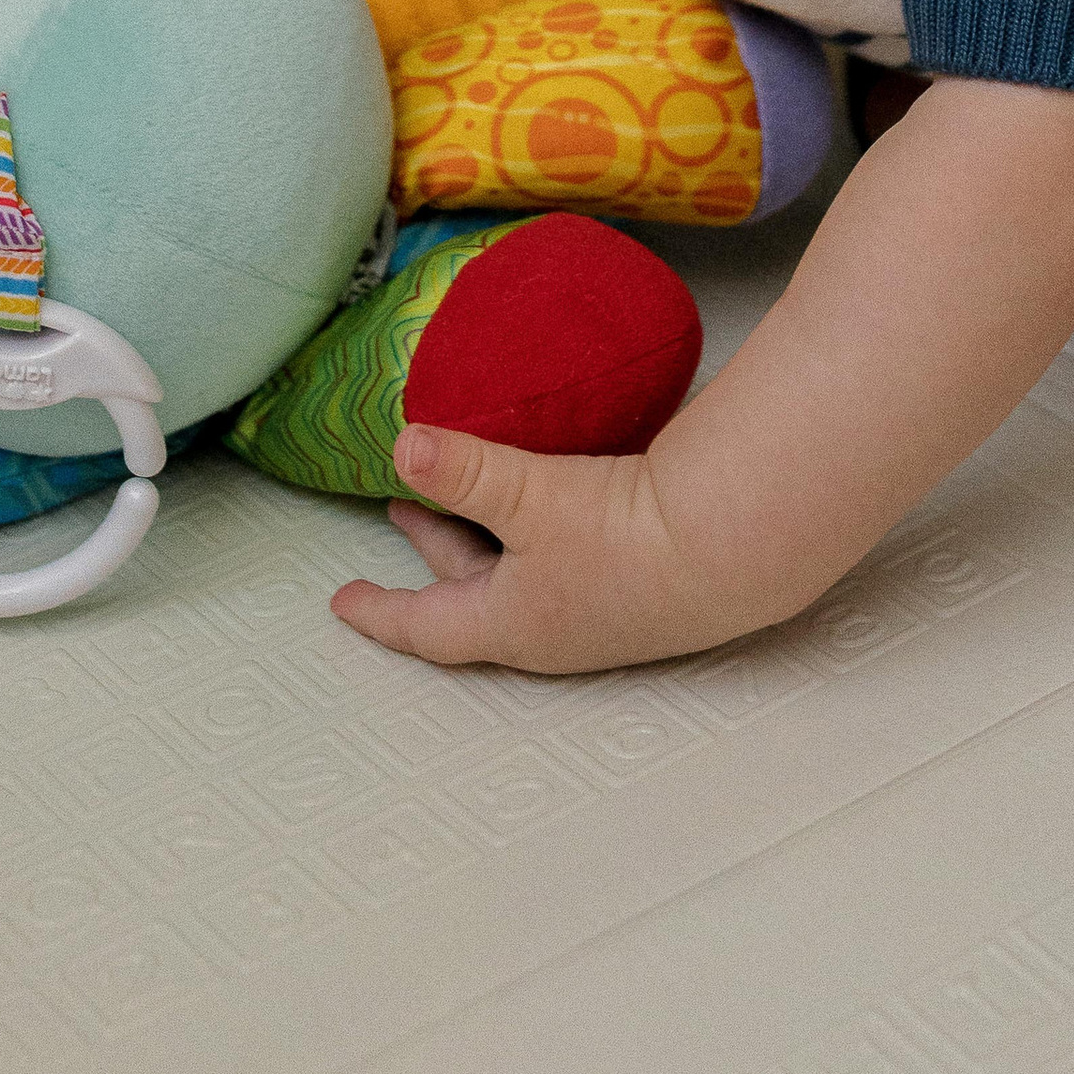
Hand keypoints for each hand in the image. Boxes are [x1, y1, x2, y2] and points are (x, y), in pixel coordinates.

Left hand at [329, 427, 768, 676]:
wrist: (732, 542)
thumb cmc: (625, 539)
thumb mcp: (528, 499)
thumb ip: (462, 470)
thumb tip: (399, 448)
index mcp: (513, 622)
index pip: (427, 625)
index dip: (381, 610)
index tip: (341, 603)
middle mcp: (552, 624)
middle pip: (472, 589)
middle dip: (434, 546)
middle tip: (401, 506)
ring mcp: (598, 605)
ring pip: (520, 568)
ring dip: (485, 530)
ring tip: (465, 482)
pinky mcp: (638, 572)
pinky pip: (563, 550)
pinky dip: (535, 521)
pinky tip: (548, 485)